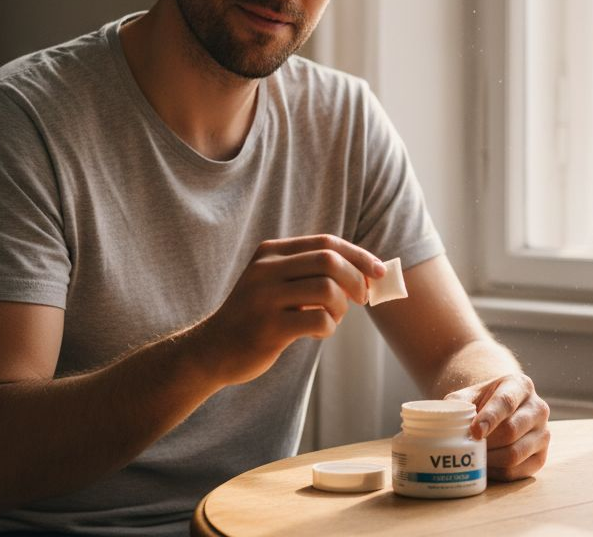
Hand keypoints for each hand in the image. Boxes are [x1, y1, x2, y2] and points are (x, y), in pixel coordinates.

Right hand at [203, 234, 384, 384]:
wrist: (212, 350)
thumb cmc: (257, 316)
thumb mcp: (276, 284)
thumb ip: (312, 273)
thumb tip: (368, 274)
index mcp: (271, 253)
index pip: (326, 243)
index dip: (359, 255)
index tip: (380, 271)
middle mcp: (266, 269)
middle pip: (329, 260)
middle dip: (356, 279)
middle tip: (362, 298)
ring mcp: (264, 298)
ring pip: (327, 289)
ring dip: (342, 306)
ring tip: (333, 318)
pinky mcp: (268, 327)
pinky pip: (318, 319)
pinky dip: (329, 327)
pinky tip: (319, 331)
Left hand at [445, 373, 549, 480]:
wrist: (499, 412)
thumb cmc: (481, 403)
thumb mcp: (469, 395)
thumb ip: (457, 405)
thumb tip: (446, 422)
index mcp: (520, 386)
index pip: (506, 402)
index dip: (489, 418)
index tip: (474, 432)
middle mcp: (538, 408)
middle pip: (511, 431)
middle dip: (486, 442)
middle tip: (466, 447)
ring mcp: (543, 433)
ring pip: (514, 454)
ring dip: (489, 459)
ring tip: (473, 456)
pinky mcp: (541, 456)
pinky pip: (516, 472)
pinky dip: (496, 472)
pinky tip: (484, 465)